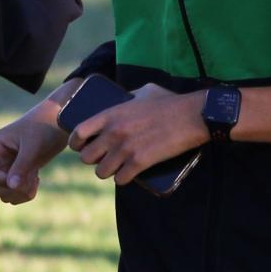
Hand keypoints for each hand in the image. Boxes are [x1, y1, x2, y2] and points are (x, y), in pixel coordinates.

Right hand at [0, 100, 70, 204]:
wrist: (61, 123)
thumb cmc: (44, 127)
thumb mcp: (32, 146)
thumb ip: (21, 166)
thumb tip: (11, 186)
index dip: (2, 182)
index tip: (19, 181)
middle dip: (13, 190)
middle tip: (31, 181)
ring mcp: (7, 168)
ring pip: (5, 193)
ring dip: (21, 192)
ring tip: (35, 180)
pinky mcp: (19, 174)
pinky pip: (16, 193)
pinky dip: (26, 191)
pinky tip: (36, 180)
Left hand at [69, 84, 204, 185]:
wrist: (193, 115)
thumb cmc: (171, 102)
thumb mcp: (144, 92)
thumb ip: (129, 97)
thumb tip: (125, 99)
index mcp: (111, 114)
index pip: (79, 133)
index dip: (77, 143)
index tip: (82, 146)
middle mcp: (114, 132)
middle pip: (86, 157)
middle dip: (94, 160)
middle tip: (104, 159)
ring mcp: (126, 148)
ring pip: (101, 172)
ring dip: (109, 172)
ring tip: (117, 169)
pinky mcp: (140, 162)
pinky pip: (121, 179)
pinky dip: (124, 179)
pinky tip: (129, 175)